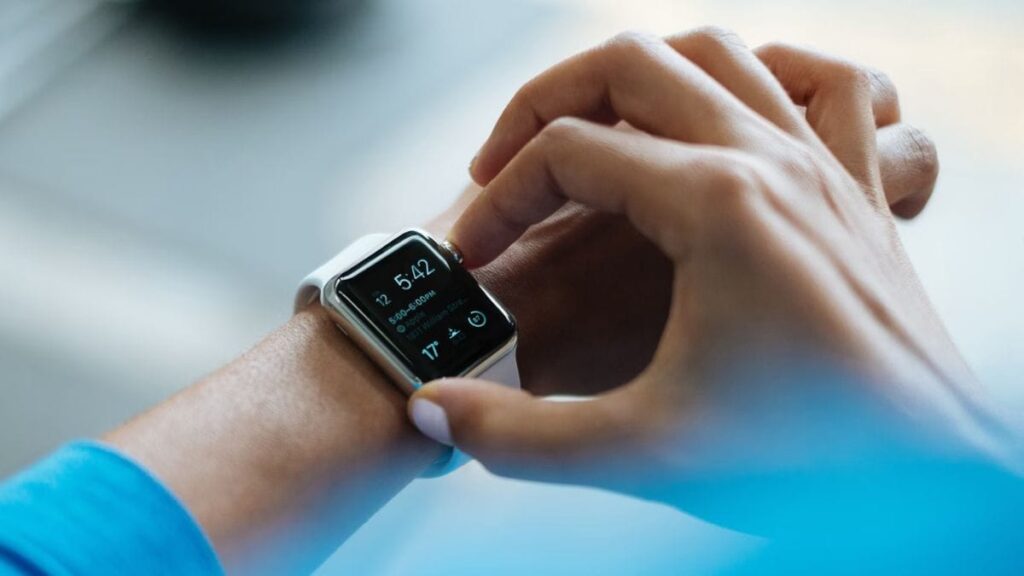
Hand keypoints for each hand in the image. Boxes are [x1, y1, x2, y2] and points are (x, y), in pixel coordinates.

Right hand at [410, 29, 1017, 535]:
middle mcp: (772, 161)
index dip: (498, 203)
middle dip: (545, 102)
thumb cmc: (810, 462)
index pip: (567, 153)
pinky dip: (775, 73)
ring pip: (720, 53)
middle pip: (630, 65)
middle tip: (503, 162)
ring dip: (640, 74)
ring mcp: (823, 166)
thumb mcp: (643, 452)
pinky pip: (829, 86)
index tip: (473, 262)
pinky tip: (739, 107)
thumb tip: (433, 412)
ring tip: (592, 129)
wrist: (937, 485)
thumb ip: (519, 436)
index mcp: (715, 205)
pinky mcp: (855, 193)